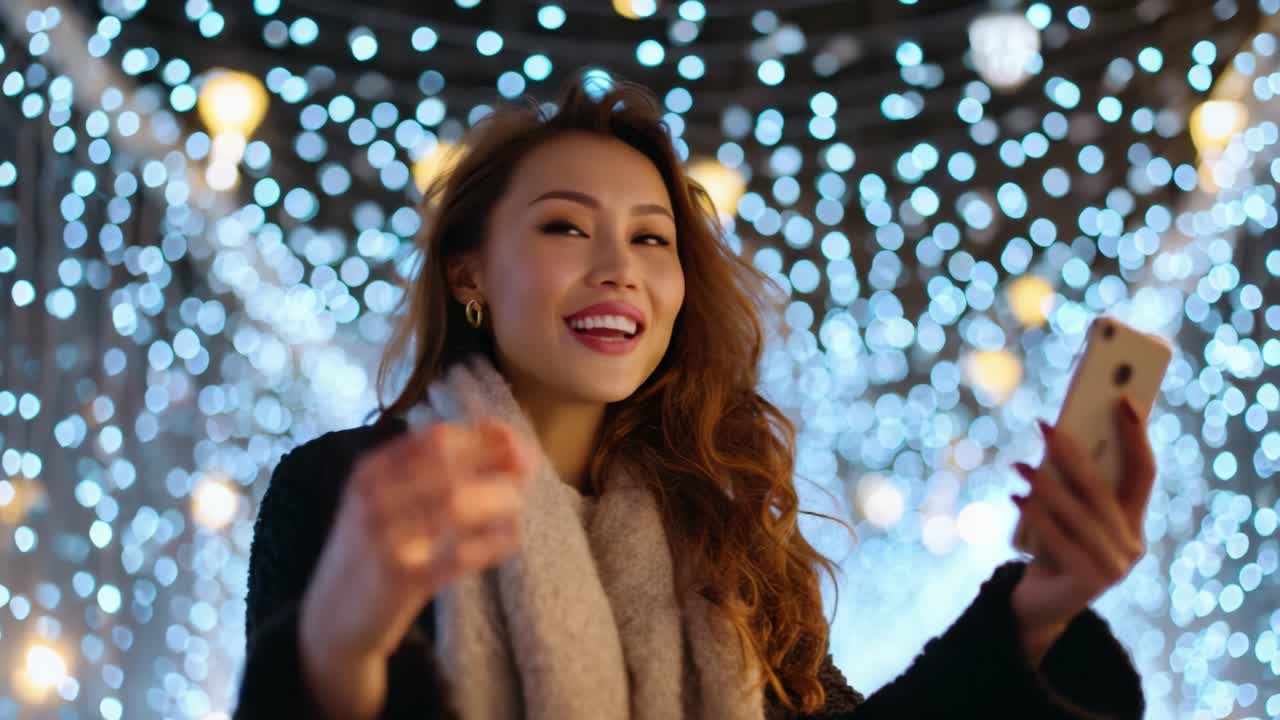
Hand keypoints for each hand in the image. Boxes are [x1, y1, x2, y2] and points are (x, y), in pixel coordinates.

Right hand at [301, 417, 540, 666]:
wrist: (329, 620)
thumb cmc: (369, 553)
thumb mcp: (380, 504)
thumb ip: (427, 475)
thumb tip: (500, 445)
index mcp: (369, 473)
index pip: (435, 438)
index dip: (483, 436)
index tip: (515, 442)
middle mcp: (373, 500)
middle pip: (450, 466)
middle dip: (497, 461)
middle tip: (529, 467)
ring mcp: (385, 540)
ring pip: (455, 505)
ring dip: (497, 498)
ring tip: (518, 501)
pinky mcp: (401, 581)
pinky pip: (459, 557)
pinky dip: (492, 544)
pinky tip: (512, 538)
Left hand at [1008, 398, 1155, 666]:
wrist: (1040, 605)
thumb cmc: (1052, 548)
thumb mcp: (1066, 514)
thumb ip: (1070, 484)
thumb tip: (1055, 436)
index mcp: (1134, 521)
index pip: (1144, 473)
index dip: (1136, 436)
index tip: (1122, 400)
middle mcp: (1132, 544)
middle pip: (1103, 488)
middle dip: (1072, 453)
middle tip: (1043, 426)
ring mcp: (1115, 566)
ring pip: (1077, 513)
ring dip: (1045, 484)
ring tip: (1017, 464)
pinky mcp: (1090, 582)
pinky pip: (1059, 539)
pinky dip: (1036, 515)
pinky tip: (1016, 496)